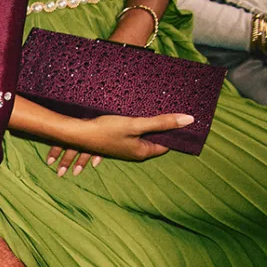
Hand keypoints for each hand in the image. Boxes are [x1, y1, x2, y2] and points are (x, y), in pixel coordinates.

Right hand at [45, 113, 192, 176]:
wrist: (76, 134)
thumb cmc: (106, 130)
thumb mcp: (136, 124)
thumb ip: (161, 122)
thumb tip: (189, 120)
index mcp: (142, 152)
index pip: (166, 144)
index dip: (173, 131)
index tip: (178, 118)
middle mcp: (133, 153)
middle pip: (152, 141)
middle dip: (159, 130)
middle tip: (165, 112)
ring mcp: (121, 150)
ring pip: (139, 138)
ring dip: (145, 128)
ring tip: (148, 114)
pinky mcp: (111, 144)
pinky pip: (129, 137)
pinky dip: (133, 129)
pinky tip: (129, 121)